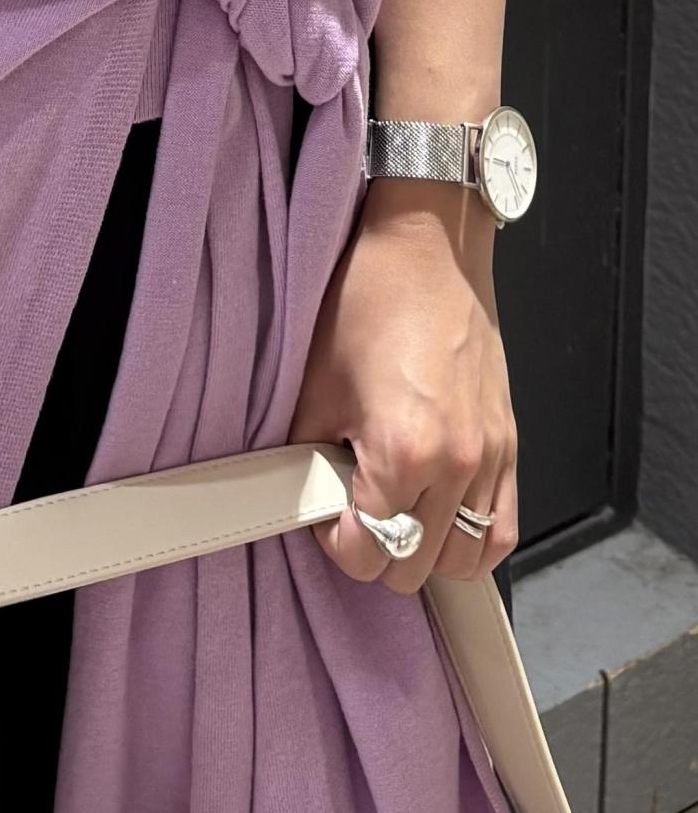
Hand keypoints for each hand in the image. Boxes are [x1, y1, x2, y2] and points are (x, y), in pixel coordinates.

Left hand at [287, 181, 518, 592]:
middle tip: (350, 510)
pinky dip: (472, 541)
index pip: (368, 552)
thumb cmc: (370, 298)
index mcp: (405, 451)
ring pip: (465, 558)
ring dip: (424, 551)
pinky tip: (438, 518)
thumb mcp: (314, 384)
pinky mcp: (510, 444)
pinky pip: (502, 529)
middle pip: (415, 566)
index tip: (323, 516)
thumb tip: (303, 500)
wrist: (427, 247)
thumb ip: (309, 458)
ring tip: (393, 513)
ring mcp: (492, 456)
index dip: (335, 543)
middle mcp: (458, 463)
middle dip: (375, 549)